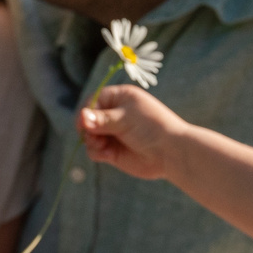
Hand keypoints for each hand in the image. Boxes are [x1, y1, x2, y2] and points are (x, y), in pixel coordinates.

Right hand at [77, 85, 191, 179]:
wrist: (171, 153)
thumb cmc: (151, 128)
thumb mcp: (125, 118)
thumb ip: (101, 119)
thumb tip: (81, 117)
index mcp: (119, 98)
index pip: (93, 100)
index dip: (86, 112)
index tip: (83, 123)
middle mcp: (114, 114)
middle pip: (88, 120)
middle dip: (88, 129)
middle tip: (96, 137)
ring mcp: (113, 133)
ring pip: (89, 136)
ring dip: (92, 142)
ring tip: (103, 146)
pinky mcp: (112, 151)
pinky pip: (95, 151)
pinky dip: (98, 152)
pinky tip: (108, 155)